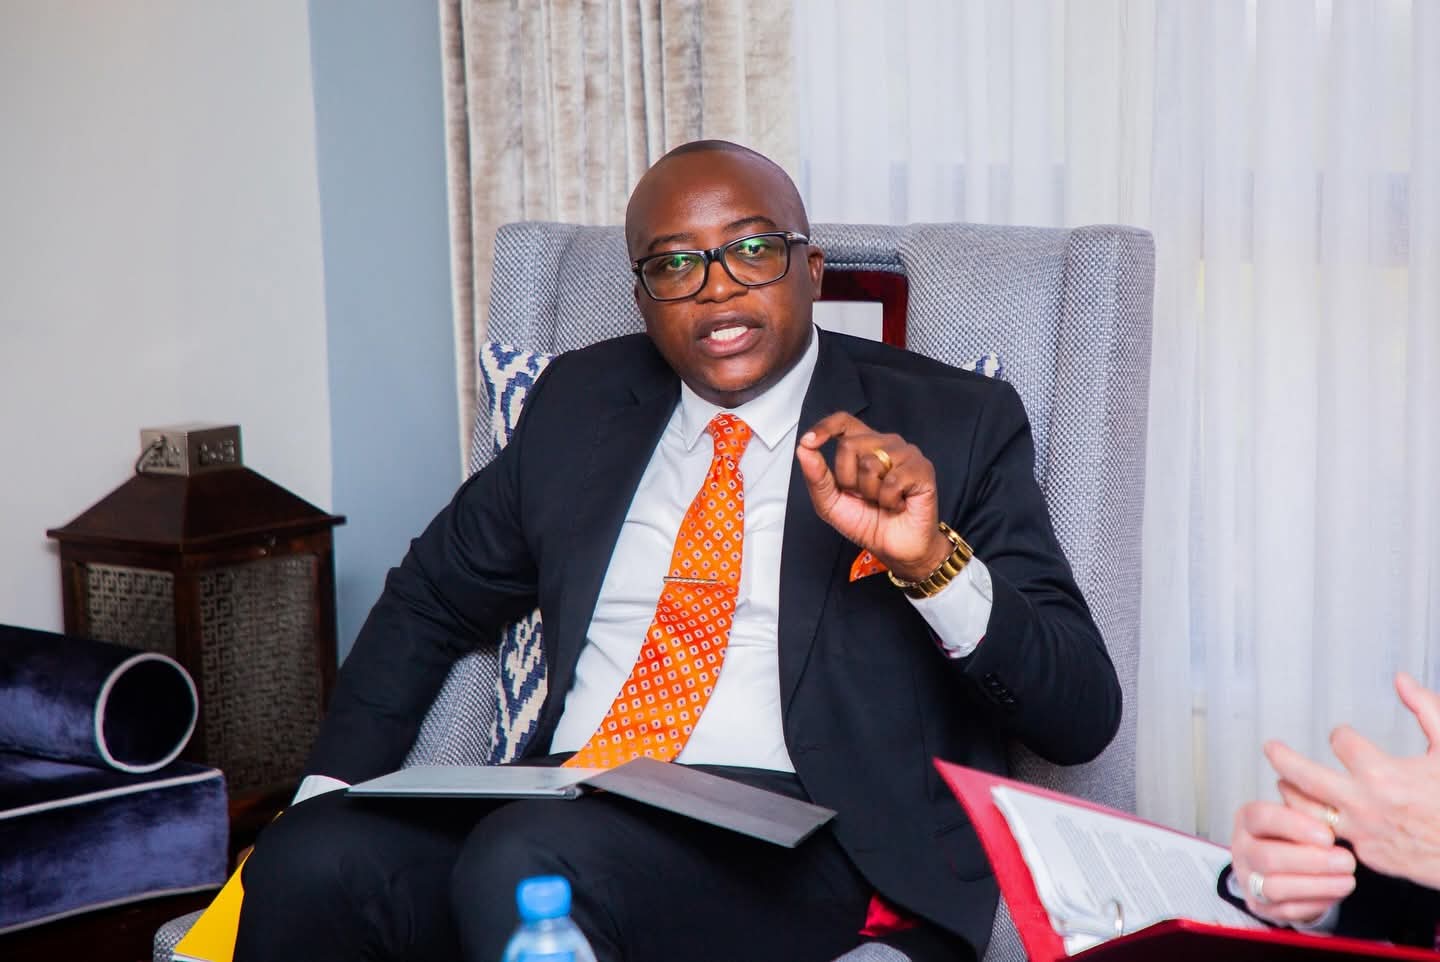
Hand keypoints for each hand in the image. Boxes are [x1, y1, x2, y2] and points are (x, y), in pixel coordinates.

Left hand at [795, 412, 951, 580]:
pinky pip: (892, 481)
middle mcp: (886, 443)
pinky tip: (898, 504)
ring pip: (870, 463)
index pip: (843, 422)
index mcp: (864, 446)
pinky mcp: (922, 469)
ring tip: (882, 500)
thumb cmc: (868, 522)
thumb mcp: (831, 503)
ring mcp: (906, 454)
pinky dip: (889, 500)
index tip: (810, 441)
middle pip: (849, 444)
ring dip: (870, 493)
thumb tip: (803, 449)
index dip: (825, 427)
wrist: (896, 549)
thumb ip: (816, 476)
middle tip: (863, 496)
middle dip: (847, 479)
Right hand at [1229, 799, 1355, 924]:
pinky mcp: (1259, 905)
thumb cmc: (1296, 832)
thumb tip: (1331, 809)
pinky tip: (1336, 893)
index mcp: (1247, 819)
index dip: (1295, 827)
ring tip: (1348, 880)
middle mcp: (1241, 849)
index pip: (1262, 818)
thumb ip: (1310, 809)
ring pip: (1274, 887)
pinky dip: (1315, 903)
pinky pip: (1286, 910)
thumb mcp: (1299, 813)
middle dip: (1312, 861)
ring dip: (1316, 885)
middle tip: (1347, 861)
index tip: (1329, 836)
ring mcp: (1247, 879)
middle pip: (1267, 857)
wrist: (1284, 861)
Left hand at [1266, 672, 1439, 891]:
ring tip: (1284, 781)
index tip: (1344, 737)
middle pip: (1304, 777)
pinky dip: (1315, 824)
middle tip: (1271, 748)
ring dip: (1292, 793)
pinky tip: (1312, 816)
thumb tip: (1402, 680)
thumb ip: (1426, 709)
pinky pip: (1329, 838)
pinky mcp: (1368, 855)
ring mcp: (1364, 833)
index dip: (1341, 735)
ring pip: (1307, 811)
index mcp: (1384, 774)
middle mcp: (1366, 804)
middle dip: (1282, 758)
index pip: (1340, 742)